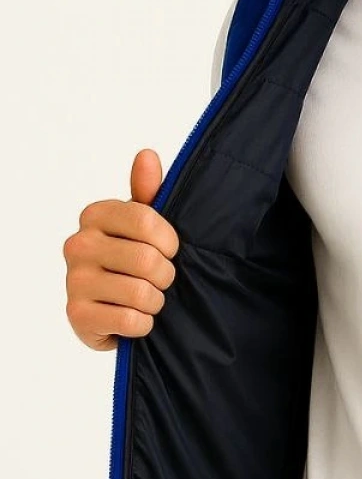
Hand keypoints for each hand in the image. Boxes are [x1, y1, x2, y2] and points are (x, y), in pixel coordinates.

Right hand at [64, 148, 179, 350]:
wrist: (108, 310)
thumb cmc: (130, 259)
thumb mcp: (142, 224)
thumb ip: (147, 192)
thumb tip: (147, 155)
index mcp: (95, 215)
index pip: (147, 221)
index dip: (170, 242)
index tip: (169, 249)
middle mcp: (78, 244)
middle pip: (148, 260)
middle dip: (166, 276)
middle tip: (158, 279)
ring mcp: (74, 280)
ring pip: (142, 293)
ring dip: (156, 302)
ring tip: (147, 299)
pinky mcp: (77, 315)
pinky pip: (132, 320)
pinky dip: (143, 324)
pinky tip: (134, 317)